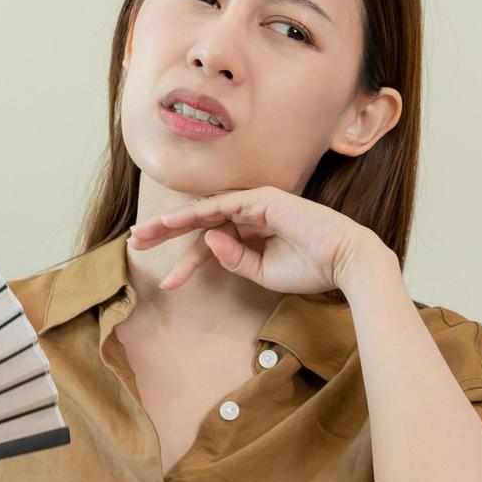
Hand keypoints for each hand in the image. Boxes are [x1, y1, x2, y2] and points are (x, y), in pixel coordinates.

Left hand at [126, 185, 393, 293]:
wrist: (347, 263)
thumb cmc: (312, 269)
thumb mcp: (263, 273)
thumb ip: (234, 260)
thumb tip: (206, 242)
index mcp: (253, 230)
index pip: (211, 241)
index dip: (187, 261)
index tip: (167, 281)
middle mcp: (251, 212)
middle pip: (199, 220)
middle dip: (166, 231)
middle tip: (134, 243)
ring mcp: (257, 203)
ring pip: (204, 211)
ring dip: (172, 223)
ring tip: (143, 236)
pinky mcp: (263, 199)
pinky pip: (222, 206)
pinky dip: (196, 215)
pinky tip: (173, 225)